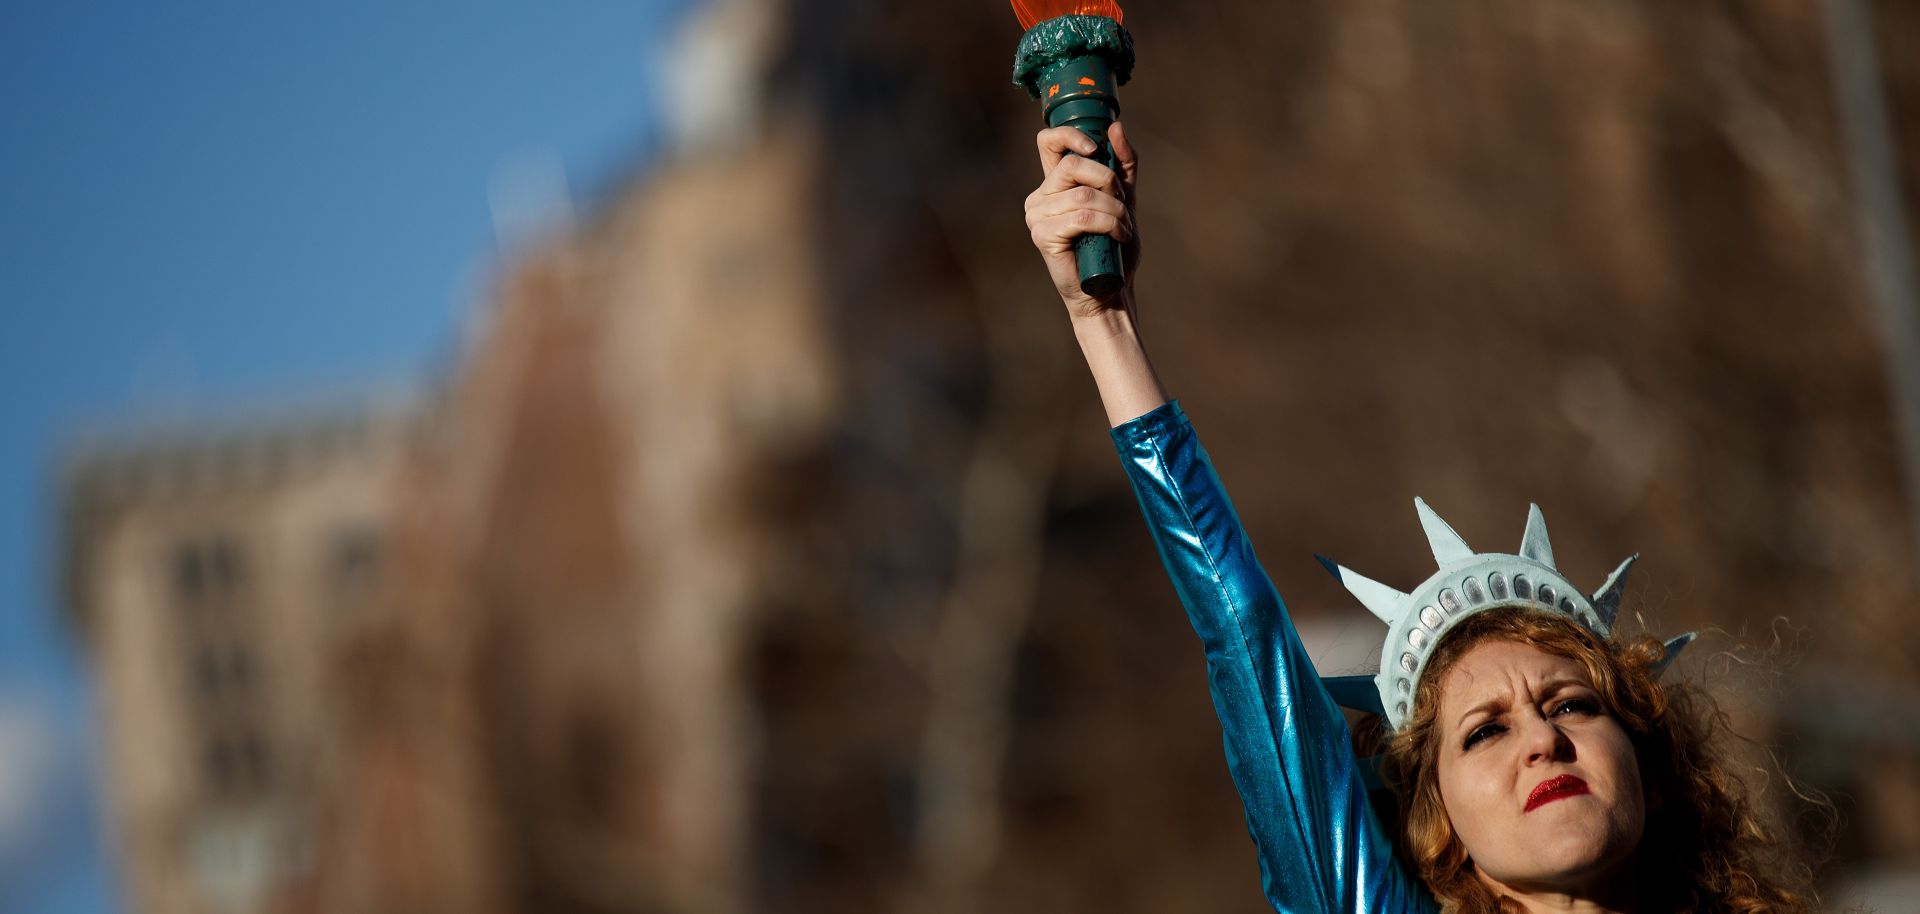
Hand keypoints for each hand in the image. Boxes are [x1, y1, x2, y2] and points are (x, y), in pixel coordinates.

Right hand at [1024, 121, 1140, 319]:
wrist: (1110, 289)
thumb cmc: (1114, 247)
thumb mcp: (1124, 199)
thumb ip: (1122, 164)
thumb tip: (1115, 126)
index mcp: (1054, 184)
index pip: (1048, 142)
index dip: (1070, 135)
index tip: (1095, 146)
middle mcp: (1040, 197)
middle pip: (1073, 164)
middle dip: (1108, 181)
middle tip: (1122, 204)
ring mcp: (1037, 216)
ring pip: (1084, 195)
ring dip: (1116, 210)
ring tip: (1124, 228)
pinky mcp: (1042, 236)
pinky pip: (1083, 217)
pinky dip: (1109, 224)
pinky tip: (1117, 237)